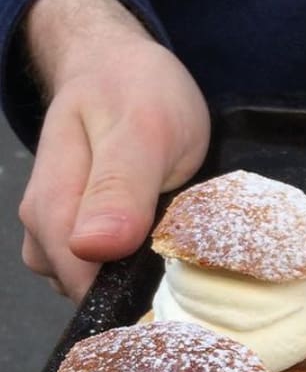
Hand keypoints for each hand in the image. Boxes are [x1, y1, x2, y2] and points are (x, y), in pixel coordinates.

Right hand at [18, 0, 209, 299]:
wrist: (120, 67)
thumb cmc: (136, 92)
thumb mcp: (143, 130)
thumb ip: (119, 188)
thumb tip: (92, 246)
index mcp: (52, 205)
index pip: (83, 283)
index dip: (132, 301)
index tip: (181, 304)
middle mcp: (46, 229)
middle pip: (89, 293)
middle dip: (139, 295)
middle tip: (194, 279)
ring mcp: (61, 236)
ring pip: (98, 288)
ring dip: (140, 284)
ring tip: (184, 259)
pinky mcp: (83, 239)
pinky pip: (107, 274)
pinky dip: (139, 270)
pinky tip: (167, 253)